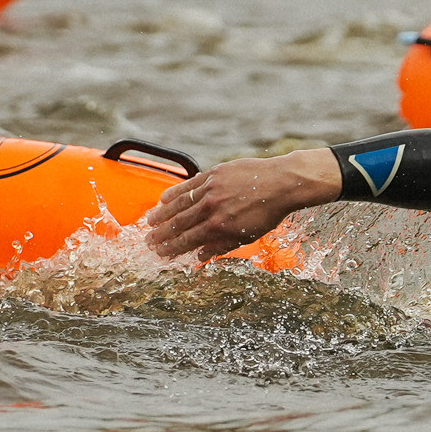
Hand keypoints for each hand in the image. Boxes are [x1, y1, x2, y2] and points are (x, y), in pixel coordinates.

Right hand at [144, 147, 342, 261]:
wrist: (282, 183)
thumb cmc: (267, 211)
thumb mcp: (247, 236)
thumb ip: (220, 246)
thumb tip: (199, 257)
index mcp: (219, 227)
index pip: (187, 240)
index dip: (171, 248)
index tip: (160, 253)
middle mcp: (211, 208)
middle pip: (179, 224)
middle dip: (161, 235)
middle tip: (149, 241)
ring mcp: (210, 189)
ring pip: (179, 205)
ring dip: (162, 215)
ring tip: (150, 223)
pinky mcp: (213, 174)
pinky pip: (188, 185)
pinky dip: (174, 193)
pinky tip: (163, 200)